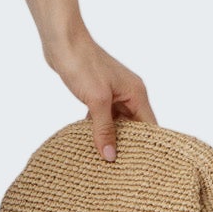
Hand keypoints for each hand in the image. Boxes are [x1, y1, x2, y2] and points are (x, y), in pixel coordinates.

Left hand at [42, 25, 156, 160]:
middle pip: (134, 126)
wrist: (62, 42)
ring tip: (106, 161)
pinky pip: (103, 116)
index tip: (142, 167)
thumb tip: (110, 156)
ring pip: (117, 122)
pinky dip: (98, 128)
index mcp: (136, 93)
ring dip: (111, 137)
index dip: (147, 146)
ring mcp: (113, 93)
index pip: (149, 126)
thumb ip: (104, 129)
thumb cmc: (83, 65)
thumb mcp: (96, 101)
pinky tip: (91, 142)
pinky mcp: (97, 93)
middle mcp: (129, 93)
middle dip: (128, 145)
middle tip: (121, 169)